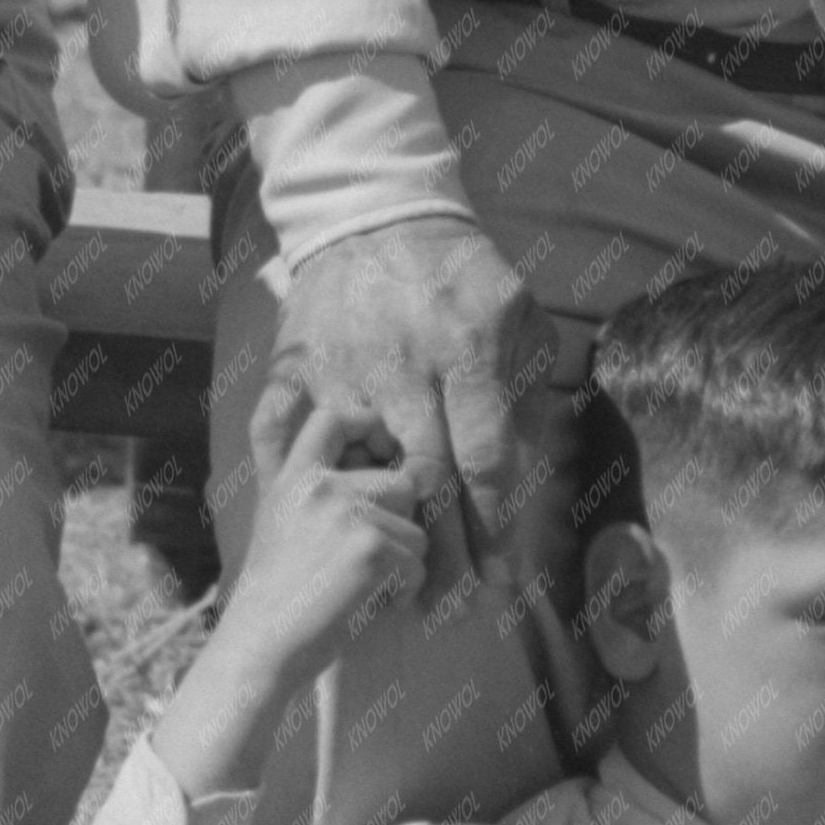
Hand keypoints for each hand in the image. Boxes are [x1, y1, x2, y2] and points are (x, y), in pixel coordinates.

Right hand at [216, 384, 429, 692]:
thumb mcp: (279, 521)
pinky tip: (366, 606)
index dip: (368, 424)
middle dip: (399, 524)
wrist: (259, 648)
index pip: (335, 416)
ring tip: (359, 587)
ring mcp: (348, 514)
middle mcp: (321, 486)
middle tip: (363, 562)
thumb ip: (309, 485)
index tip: (382, 452)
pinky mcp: (373, 550)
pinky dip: (403, 593)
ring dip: (402, 564)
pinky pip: (418, 565)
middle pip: (402, 482)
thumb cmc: (275, 595)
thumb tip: (339, 447)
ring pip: (417, 529)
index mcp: (295, 477)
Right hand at [270, 216, 572, 613]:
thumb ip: (531, 381)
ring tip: (398, 595)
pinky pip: (282, 439)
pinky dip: (297, 490)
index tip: (502, 576)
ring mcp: (340, 374)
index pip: (485, 459)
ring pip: (358, 475)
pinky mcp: (293, 371)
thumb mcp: (516, 312)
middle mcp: (401, 370)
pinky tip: (320, 536)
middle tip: (454, 609)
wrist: (374, 215)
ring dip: (377, 539)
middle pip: (425, 484)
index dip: (495, 526)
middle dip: (443, 554)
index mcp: (463, 354)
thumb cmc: (457, 271)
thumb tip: (542, 456)